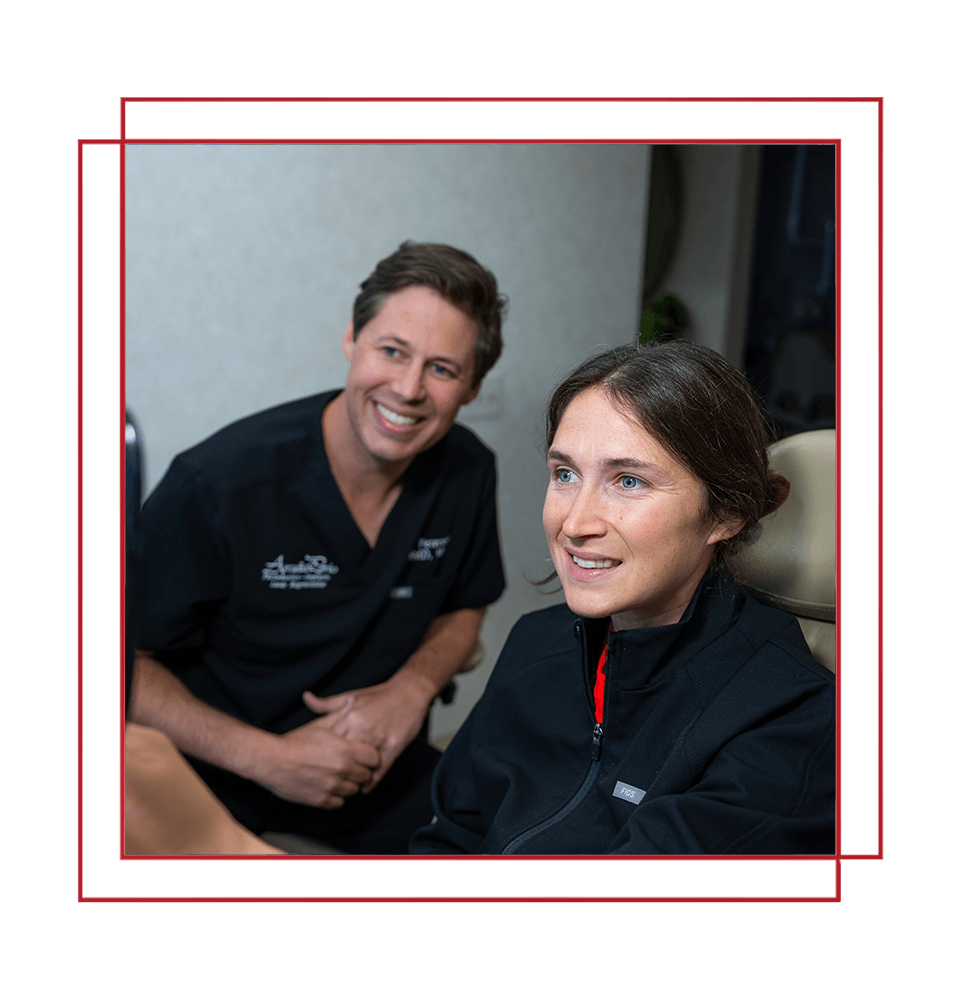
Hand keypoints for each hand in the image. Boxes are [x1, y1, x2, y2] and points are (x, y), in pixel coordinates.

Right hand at [257, 709, 380, 808]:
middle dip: (360, 772)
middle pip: (366, 776)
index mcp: (346, 750)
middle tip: (351, 767)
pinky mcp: (321, 801)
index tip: (364, 757)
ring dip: (348, 784)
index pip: (374, 759)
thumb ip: (340, 713)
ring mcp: (332, 787)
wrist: (272, 760)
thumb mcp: (320, 724)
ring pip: (353, 791)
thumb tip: (352, 700)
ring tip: (337, 776)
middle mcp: (342, 770)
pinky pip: (339, 802)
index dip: (370, 757)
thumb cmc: (296, 741)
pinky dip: (335, 796)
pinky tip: (328, 786)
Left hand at [302, 673, 434, 792]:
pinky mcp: (393, 747)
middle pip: (343, 757)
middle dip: (336, 770)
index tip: (318, 765)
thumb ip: (327, 703)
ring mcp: (379, 738)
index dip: (323, 756)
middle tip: (330, 780)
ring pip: (361, 766)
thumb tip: (306, 698)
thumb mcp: (351, 696)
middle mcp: (362, 728)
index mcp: (349, 716)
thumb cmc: (380, 695)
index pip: (330, 742)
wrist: (409, 692)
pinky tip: (365, 787)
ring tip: (347, 786)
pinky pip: (380, 770)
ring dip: (354, 778)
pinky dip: (371, 782)